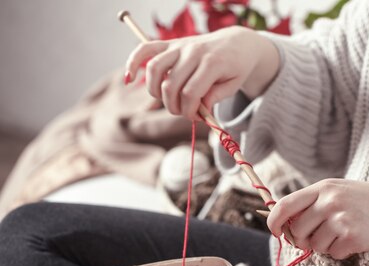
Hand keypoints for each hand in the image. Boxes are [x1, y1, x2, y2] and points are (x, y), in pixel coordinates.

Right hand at [125, 26, 279, 119]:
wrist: (237, 43)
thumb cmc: (236, 67)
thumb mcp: (233, 85)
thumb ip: (215, 97)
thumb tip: (198, 110)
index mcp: (212, 63)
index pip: (191, 93)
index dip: (190, 112)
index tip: (197, 118)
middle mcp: (193, 52)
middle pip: (170, 85)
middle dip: (174, 106)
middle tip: (184, 111)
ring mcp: (180, 46)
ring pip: (154, 69)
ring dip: (156, 91)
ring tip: (168, 99)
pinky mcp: (171, 43)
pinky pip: (145, 49)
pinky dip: (133, 62)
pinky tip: (129, 78)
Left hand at [267, 179, 368, 258]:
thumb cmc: (366, 202)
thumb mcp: (338, 191)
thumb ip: (313, 203)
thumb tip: (285, 225)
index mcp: (323, 187)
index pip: (285, 205)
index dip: (274, 222)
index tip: (275, 232)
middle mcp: (330, 201)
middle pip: (297, 231)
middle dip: (304, 240)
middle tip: (320, 236)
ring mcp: (341, 219)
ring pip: (315, 245)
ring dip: (325, 246)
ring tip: (343, 234)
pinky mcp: (352, 237)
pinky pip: (333, 254)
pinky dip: (341, 252)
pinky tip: (355, 240)